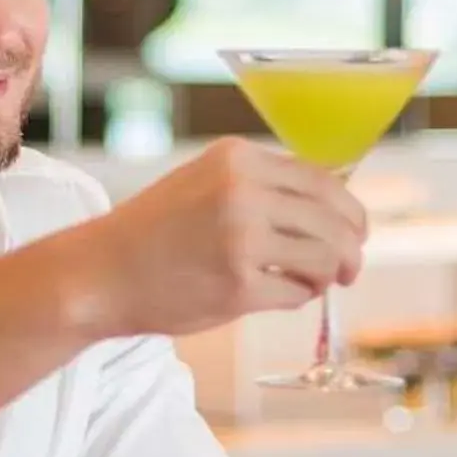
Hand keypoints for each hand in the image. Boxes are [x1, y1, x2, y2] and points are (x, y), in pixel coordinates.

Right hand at [70, 139, 367, 339]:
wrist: (100, 272)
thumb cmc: (155, 232)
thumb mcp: (204, 182)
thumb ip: (260, 186)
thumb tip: (331, 208)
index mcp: (236, 159)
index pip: (322, 180)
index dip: (349, 210)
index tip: (356, 231)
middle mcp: (242, 192)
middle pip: (334, 218)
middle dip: (352, 247)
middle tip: (351, 268)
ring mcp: (242, 239)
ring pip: (324, 256)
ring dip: (329, 274)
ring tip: (317, 283)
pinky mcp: (238, 286)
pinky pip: (297, 293)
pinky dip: (298, 297)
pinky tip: (282, 295)